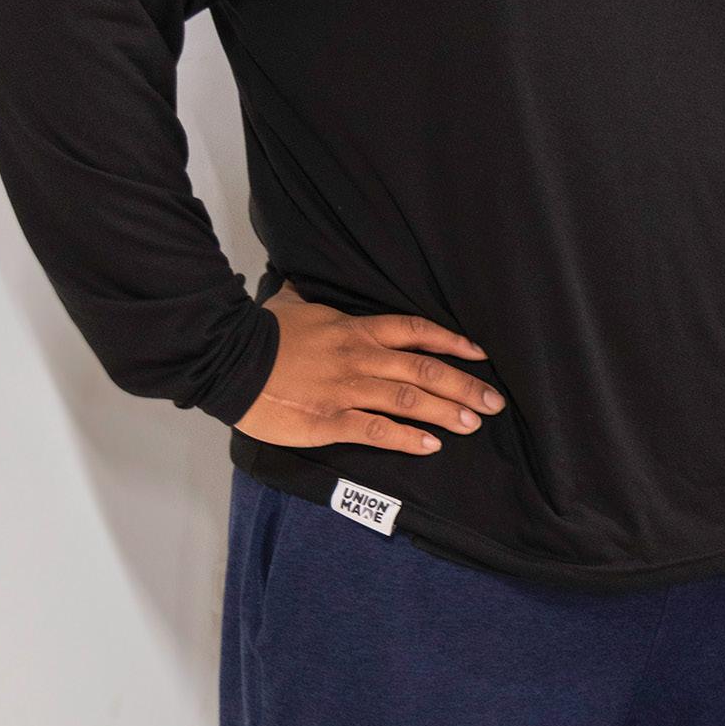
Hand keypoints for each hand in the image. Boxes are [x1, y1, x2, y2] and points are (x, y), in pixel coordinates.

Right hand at [232, 279, 505, 452]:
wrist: (229, 360)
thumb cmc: (262, 332)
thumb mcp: (294, 303)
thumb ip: (311, 295)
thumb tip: (307, 280)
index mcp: (356, 329)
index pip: (416, 331)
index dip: (451, 343)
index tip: (480, 354)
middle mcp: (360, 358)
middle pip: (424, 370)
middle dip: (464, 385)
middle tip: (494, 401)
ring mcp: (347, 390)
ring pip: (409, 400)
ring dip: (446, 411)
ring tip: (474, 423)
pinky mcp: (330, 421)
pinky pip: (377, 430)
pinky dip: (407, 438)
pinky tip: (431, 445)